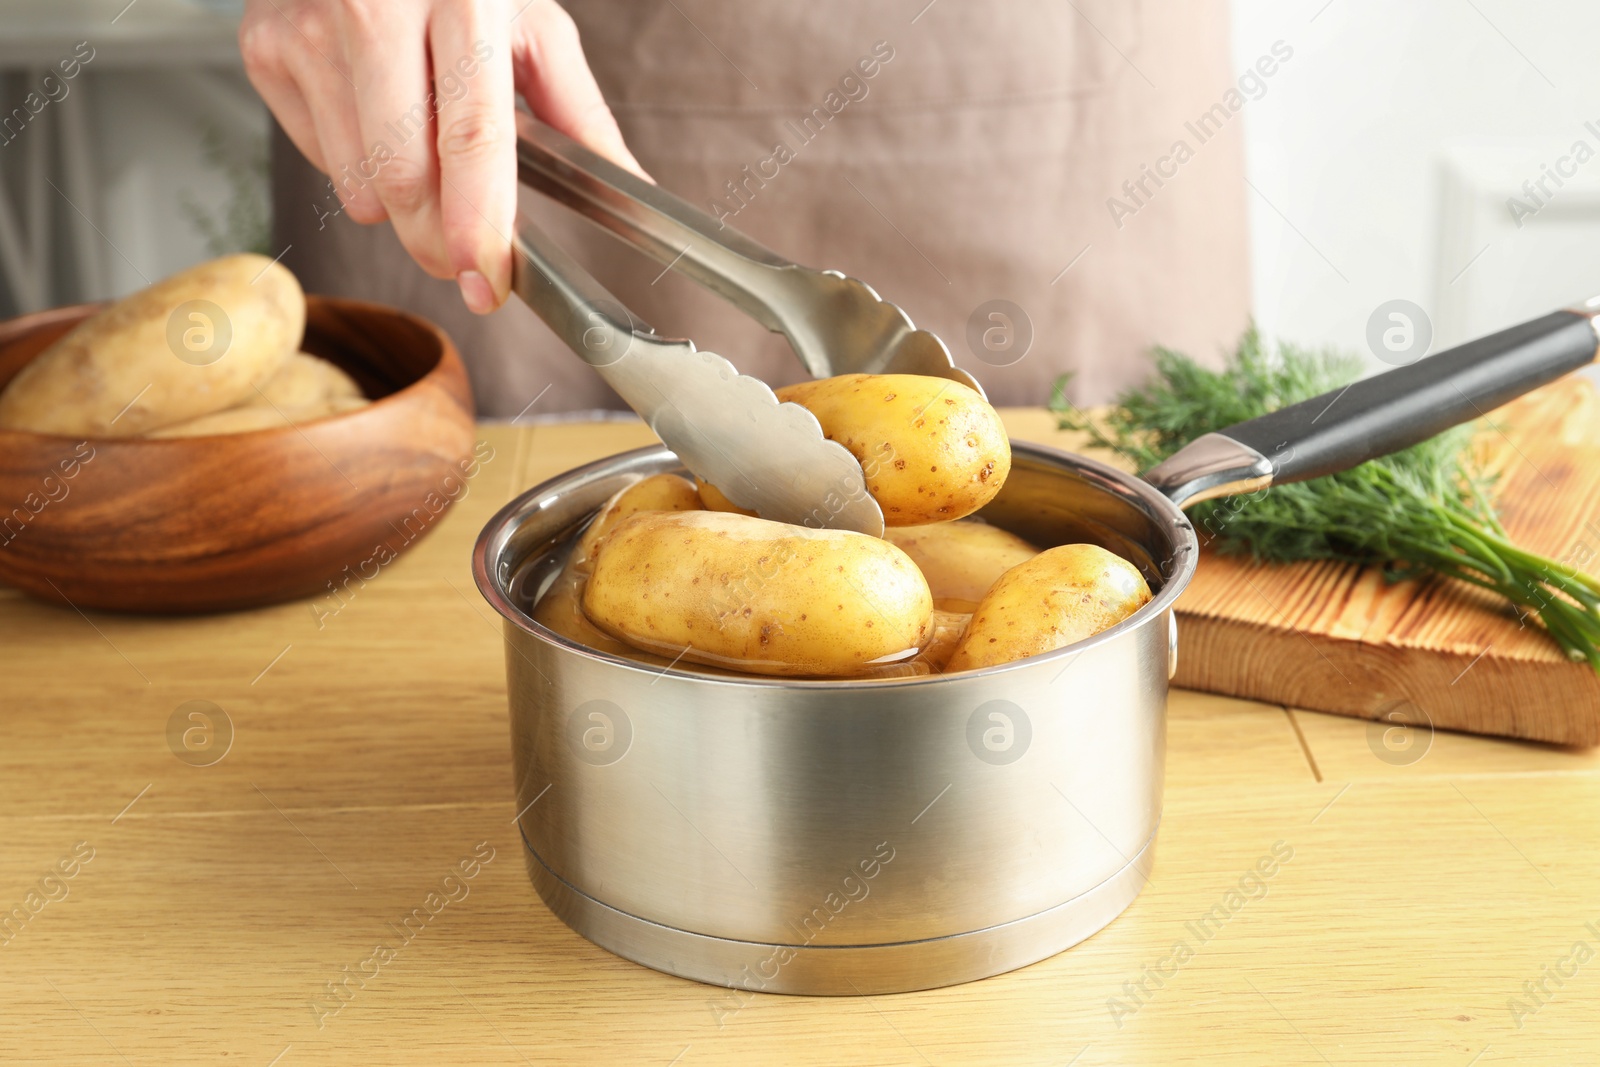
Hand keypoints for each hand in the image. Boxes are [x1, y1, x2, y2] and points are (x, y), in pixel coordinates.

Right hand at [239, 0, 641, 313]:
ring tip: (418, 143)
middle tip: (464, 253)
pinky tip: (371, 112)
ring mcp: (310, 26)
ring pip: (358, 187)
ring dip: (398, 201)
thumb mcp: (532, 23)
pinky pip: (320, 161)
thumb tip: (631, 188)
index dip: (478, 221)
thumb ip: (580, 112)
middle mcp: (376, 5)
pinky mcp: (265, 46)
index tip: (486, 280)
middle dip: (439, 240)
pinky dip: (354, 162)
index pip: (470, 134)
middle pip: (404, 179)